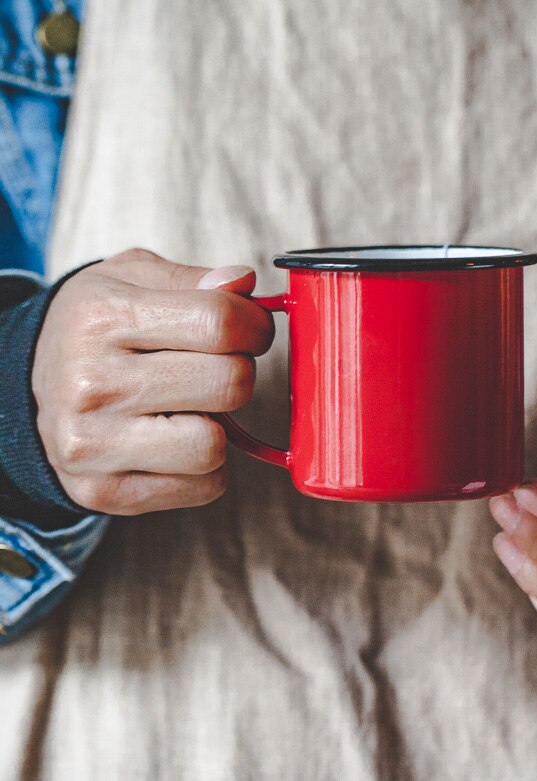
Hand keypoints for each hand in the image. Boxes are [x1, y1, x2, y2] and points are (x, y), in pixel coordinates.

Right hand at [32, 249, 274, 514]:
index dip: (255, 326)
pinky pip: (204, 487)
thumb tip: (243, 282)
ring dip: (220, 427)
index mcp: (101, 318)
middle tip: (215, 369)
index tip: (251, 331)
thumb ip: (194, 279)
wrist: (27, 390)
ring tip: (190, 408)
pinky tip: (175, 442)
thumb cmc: (98, 330)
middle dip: (239, 373)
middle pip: (230, 384)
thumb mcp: (131, 279)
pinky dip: (206, 468)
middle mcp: (90, 384)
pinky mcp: (105, 492)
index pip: (220, 323)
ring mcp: (93, 445)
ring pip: (215, 445)